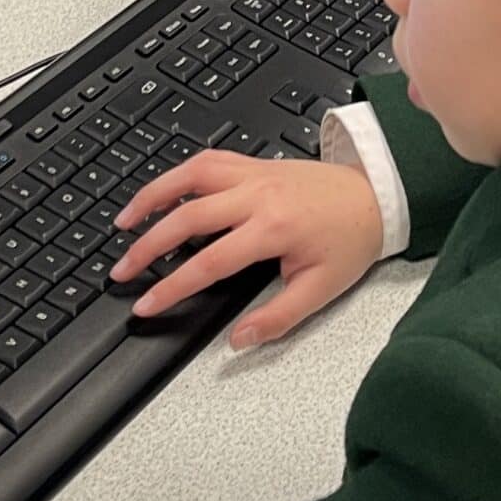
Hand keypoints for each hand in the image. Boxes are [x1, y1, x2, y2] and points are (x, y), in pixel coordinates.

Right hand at [111, 150, 385, 348]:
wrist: (378, 195)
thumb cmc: (351, 240)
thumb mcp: (321, 289)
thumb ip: (277, 318)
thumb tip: (238, 341)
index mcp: (273, 229)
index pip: (208, 263)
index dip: (171, 287)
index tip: (145, 304)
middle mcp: (258, 196)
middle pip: (187, 217)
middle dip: (148, 246)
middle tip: (122, 270)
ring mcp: (256, 174)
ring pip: (191, 176)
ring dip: (153, 196)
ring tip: (124, 221)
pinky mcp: (257, 163)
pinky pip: (210, 160)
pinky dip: (179, 173)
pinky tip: (162, 190)